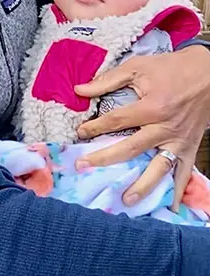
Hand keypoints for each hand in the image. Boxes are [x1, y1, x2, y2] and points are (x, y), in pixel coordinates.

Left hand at [75, 46, 209, 205]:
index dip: (95, 127)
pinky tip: (171, 208)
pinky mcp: (190, 148)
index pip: (116, 121)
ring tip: (127, 200)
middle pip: (131, 148)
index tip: (80, 133)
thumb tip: (79, 90)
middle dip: (105, 158)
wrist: (209, 73)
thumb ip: (107, 80)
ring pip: (159, 167)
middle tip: (83, 167)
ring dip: (143, 185)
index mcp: (152, 106)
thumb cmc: (172, 68)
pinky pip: (184, 172)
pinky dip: (178, 191)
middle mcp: (165, 127)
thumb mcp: (138, 67)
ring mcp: (178, 141)